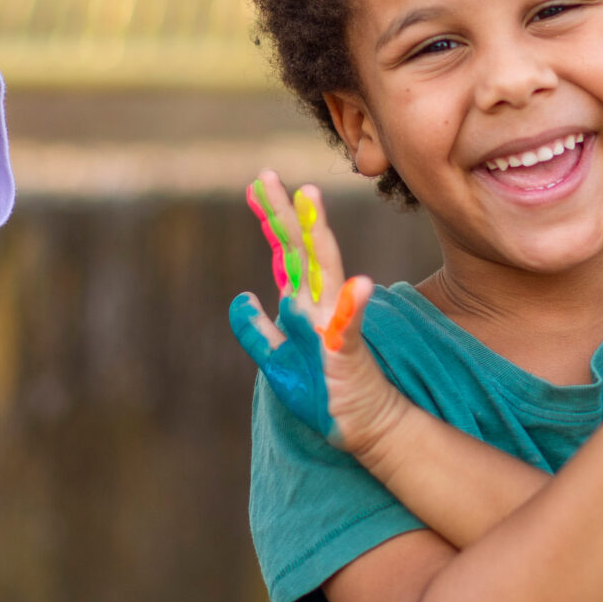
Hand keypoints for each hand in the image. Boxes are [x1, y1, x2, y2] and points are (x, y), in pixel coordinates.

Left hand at [228, 170, 399, 449]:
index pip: (284, 253)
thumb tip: (239, 296)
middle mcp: (318, 305)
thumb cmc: (322, 394)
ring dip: (318, 236)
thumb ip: (256, 331)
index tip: (255, 186)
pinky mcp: (348, 350)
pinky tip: (359, 284)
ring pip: (325, 271)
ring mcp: (335, 324)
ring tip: (310, 199)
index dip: (270, 220)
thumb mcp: (276, 363)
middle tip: (266, 175)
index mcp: (301, 305)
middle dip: (283, 213)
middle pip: (300, 250)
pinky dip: (353, 304)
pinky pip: (350, 324)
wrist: (363, 426)